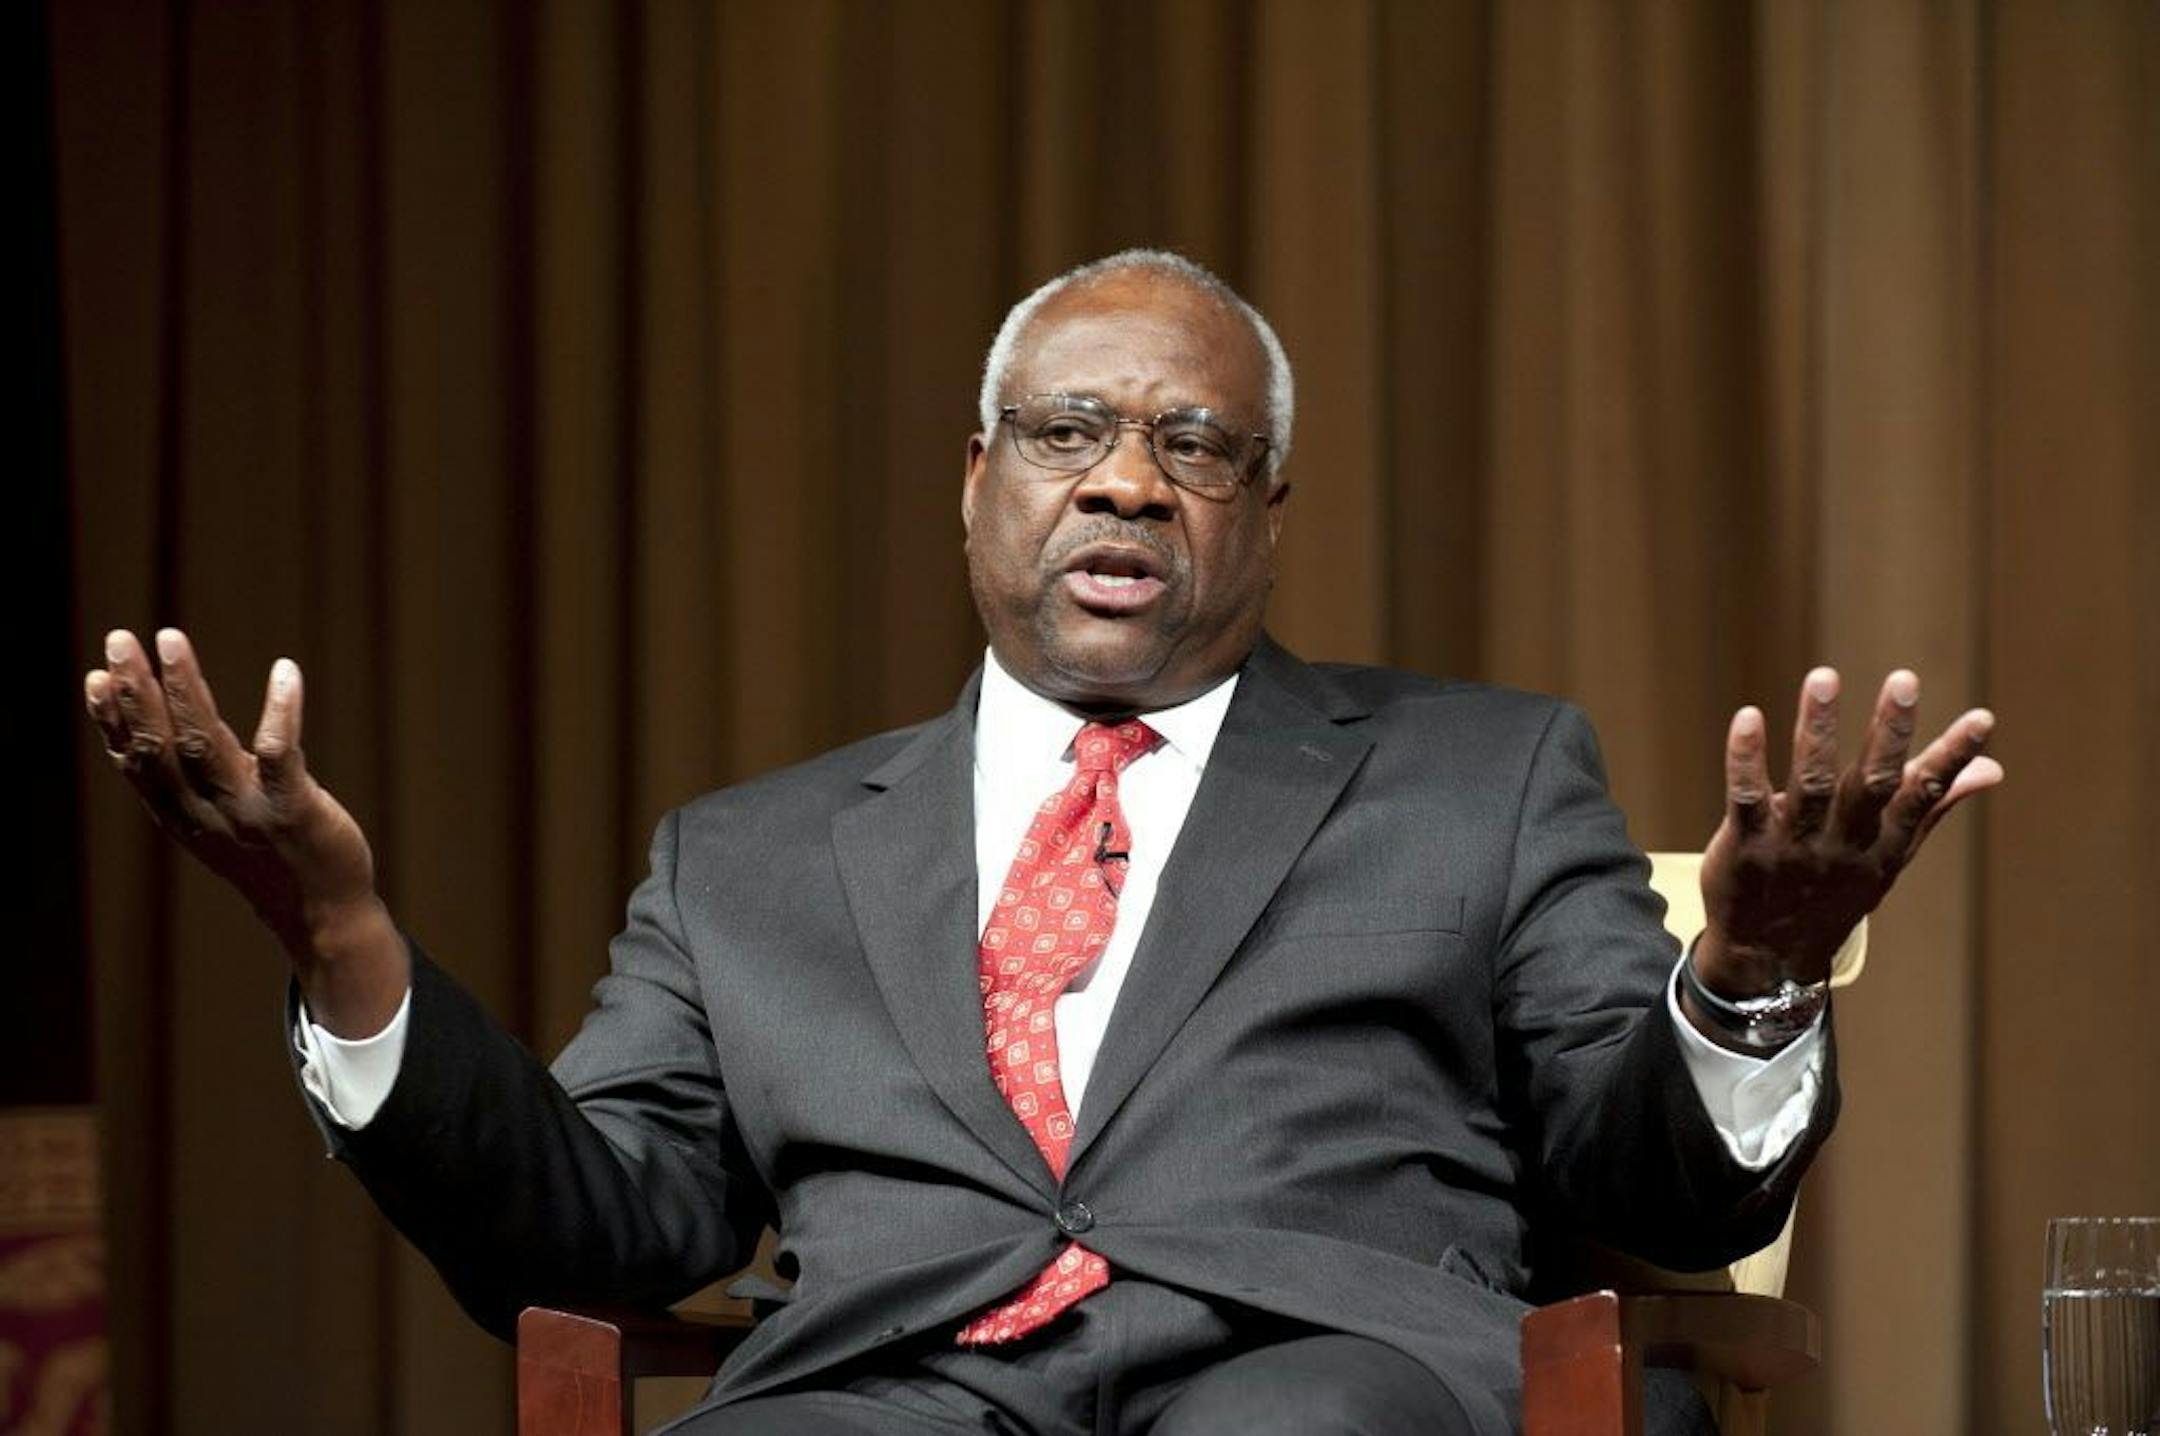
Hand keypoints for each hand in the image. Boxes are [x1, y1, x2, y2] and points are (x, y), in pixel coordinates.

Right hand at [84, 628, 405, 1033]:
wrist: (323, 915)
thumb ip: (187, 776)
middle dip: (136, 692)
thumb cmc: (268, 856)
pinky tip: (284, 671)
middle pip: (161, 746)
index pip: (136, 763)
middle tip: (120, 639)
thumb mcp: (214, 818)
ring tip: (170, 640)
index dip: (112, 721)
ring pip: (205, 744)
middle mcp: (205, 814)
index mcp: (181, 815)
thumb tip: (156, 720)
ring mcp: (249, 813)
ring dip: (183, 688)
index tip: (95, 676)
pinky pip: (283, 755)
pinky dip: (280, 711)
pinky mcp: (295, 812)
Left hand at [1692, 668, 2001, 1003]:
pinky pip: (1746, 798)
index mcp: (1882, 844)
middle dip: (1890, 733)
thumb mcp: (1889, 856)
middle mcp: (1843, 844)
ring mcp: (1793, 846)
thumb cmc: (1833, 893)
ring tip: (1825, 678)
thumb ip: (1933, 806)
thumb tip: (1993, 769)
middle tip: (1904, 680)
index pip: (1923, 796)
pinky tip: (1748, 718)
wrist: (1766, 958)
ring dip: (1818, 730)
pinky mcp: (1744, 845)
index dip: (1953, 759)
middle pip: (1872, 785)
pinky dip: (1746, 759)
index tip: (1983, 719)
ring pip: (1810, 784)